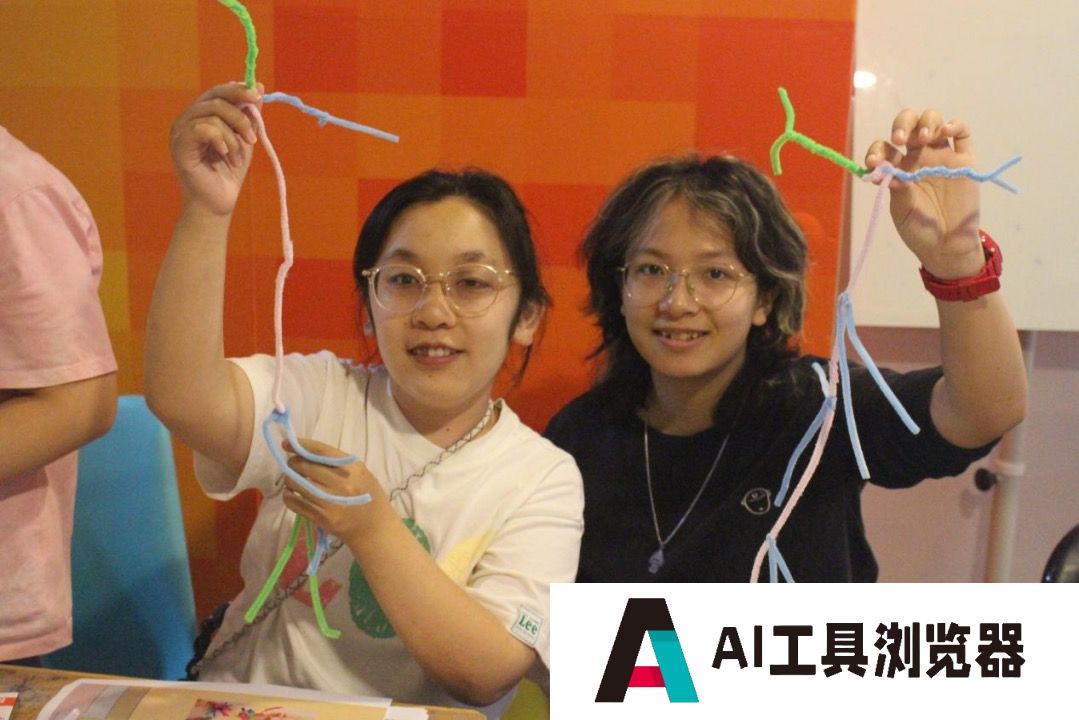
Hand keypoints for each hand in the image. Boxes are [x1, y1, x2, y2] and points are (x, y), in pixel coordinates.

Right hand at [169, 82, 262, 216]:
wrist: (218, 202)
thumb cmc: (228, 172)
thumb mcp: (244, 139)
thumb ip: (249, 115)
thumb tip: (258, 87)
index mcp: (201, 115)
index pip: (218, 91)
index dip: (238, 90)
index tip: (257, 95)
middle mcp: (188, 119)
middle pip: (215, 98)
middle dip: (240, 114)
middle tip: (253, 136)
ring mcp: (181, 131)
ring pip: (213, 115)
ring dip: (234, 138)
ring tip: (238, 158)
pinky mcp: (179, 145)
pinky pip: (203, 129)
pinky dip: (221, 141)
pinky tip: (225, 156)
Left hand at [280, 438, 394, 543]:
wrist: (374, 527)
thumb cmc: (368, 495)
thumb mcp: (360, 472)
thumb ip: (336, 462)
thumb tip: (304, 452)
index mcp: (353, 469)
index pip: (321, 451)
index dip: (301, 445)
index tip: (286, 444)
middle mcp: (341, 484)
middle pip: (304, 466)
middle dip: (293, 463)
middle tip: (292, 464)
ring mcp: (330, 502)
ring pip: (296, 483)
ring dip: (290, 479)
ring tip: (294, 479)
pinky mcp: (321, 518)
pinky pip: (294, 503)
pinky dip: (288, 495)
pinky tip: (293, 493)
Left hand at [865, 109, 983, 278]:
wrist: (947, 245)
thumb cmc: (919, 229)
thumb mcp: (902, 210)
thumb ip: (897, 189)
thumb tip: (884, 170)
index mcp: (898, 168)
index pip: (884, 148)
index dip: (877, 150)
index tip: (873, 162)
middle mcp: (918, 157)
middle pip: (908, 125)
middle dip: (902, 125)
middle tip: (901, 139)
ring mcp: (941, 156)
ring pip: (933, 122)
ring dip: (926, 122)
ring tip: (924, 138)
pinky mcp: (965, 160)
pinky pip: (962, 134)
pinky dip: (955, 125)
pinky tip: (946, 131)